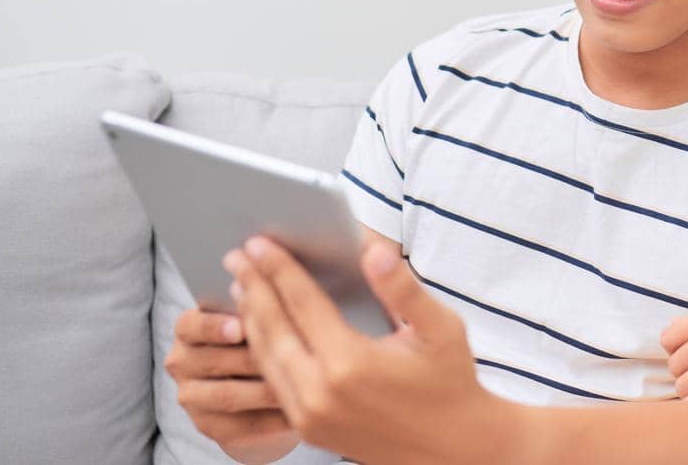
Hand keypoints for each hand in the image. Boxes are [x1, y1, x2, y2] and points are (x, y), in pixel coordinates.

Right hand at [165, 306, 299, 463]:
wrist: (255, 377)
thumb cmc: (258, 332)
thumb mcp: (253, 315)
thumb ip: (254, 305)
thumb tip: (265, 288)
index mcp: (188, 329)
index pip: (190, 325)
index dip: (214, 327)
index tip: (241, 328)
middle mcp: (182, 362)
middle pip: (211, 362)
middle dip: (250, 359)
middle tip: (286, 357)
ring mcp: (192, 397)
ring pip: (225, 395)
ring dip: (263, 390)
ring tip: (297, 383)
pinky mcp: (209, 425)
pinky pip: (239, 425)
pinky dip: (269, 419)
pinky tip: (295, 410)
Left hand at [228, 236, 525, 463]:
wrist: (451, 447)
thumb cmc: (449, 381)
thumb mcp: (440, 328)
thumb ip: (402, 288)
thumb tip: (373, 250)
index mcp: (350, 363)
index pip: (302, 303)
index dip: (279, 269)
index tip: (259, 243)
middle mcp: (320, 393)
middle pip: (272, 329)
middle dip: (253, 288)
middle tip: (236, 256)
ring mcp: (310, 416)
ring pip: (265, 358)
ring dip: (250, 318)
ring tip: (241, 285)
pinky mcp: (308, 430)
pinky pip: (273, 383)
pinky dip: (261, 350)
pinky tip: (260, 329)